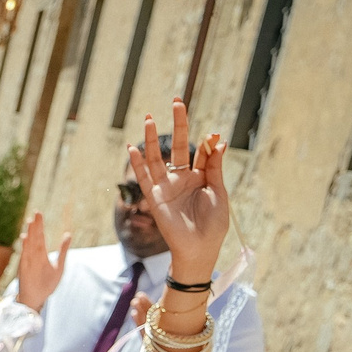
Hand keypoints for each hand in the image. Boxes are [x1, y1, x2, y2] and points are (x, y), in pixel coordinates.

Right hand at [12, 210, 72, 312]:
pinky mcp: (25, 270)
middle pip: (35, 238)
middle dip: (35, 226)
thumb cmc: (47, 284)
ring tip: (30, 222)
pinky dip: (25, 248)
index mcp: (41, 255)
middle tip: (36, 213)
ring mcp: (29, 263)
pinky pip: (25, 257)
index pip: (40, 237)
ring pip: (30, 245)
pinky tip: (25, 238)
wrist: (38, 299)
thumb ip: (63, 250)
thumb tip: (68, 234)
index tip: (38, 214)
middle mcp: (34, 256)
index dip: (39, 226)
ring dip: (30, 233)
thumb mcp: (59, 265)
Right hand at [127, 101, 229, 284]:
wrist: (200, 249)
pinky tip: (132, 147)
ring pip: (158, 158)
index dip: (207, 143)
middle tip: (177, 102)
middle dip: (178, 124)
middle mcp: (183, 179)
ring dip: (154, 139)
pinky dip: (137, 163)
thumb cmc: (213, 224)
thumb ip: (214, 167)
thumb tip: (217, 140)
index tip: (214, 135)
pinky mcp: (155, 198)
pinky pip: (144, 177)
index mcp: (201, 178)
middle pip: (179, 146)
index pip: (201, 152)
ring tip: (150, 118)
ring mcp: (167, 187)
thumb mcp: (219, 192)